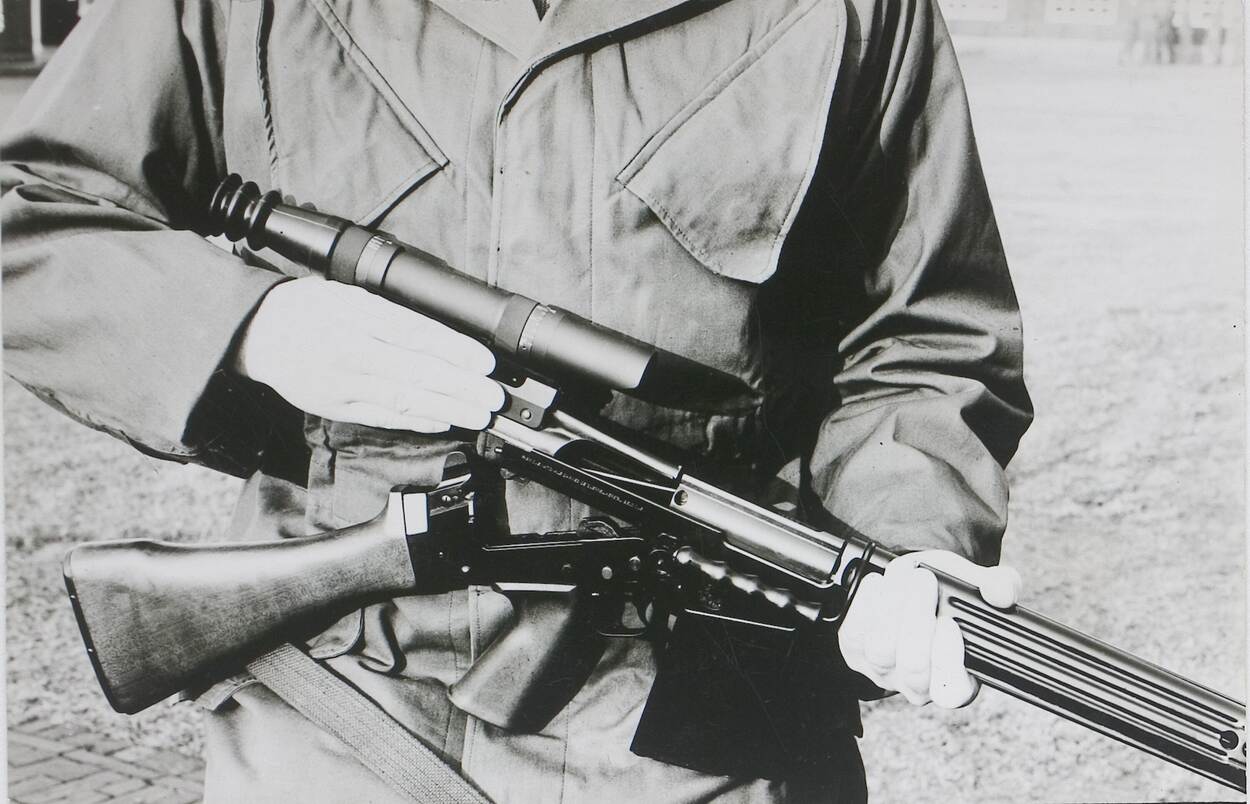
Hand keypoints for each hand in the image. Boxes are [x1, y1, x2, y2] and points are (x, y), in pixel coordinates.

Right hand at [233, 277, 504, 431]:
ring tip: (478, 414)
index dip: (454, 351)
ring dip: (446, 409)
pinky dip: (415, 421)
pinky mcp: (337, 406)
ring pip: (403, 398)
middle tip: (493, 396)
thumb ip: (392, 314)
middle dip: (460, 387)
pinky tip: (442, 422)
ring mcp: (344, 383)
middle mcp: (352, 350)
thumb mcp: (351, 294)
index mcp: (358, 315)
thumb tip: (442, 335)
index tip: (485, 362)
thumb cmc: (311, 308)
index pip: (415, 334)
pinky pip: (382, 416)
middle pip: (416, 371)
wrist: (258, 333)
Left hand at [838, 550, 1020, 707]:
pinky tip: (879, 584)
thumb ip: (1000, 585)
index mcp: (958, 681)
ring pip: (882, 650)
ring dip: (891, 606)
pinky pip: (854, 634)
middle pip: (913, 666)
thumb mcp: (978, 583)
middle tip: (924, 580)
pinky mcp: (855, 652)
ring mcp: (884, 672)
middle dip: (916, 618)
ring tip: (904, 575)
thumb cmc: (949, 590)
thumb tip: (1002, 593)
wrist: (912, 582)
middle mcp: (919, 685)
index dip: (949, 659)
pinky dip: (865, 605)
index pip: (953, 690)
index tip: (948, 622)